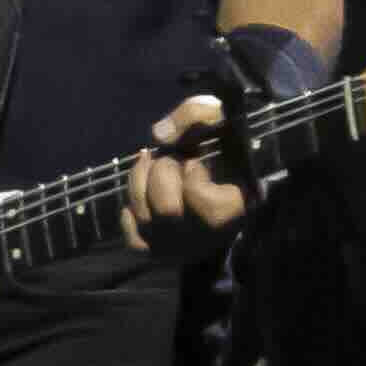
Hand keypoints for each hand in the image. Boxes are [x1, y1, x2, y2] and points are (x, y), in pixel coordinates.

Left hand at [120, 92, 253, 257]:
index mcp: (234, 209)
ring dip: (141, 182)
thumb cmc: (230, 142)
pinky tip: (143, 193)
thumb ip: (195, 114)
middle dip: (162, 170)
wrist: (235, 170)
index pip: (198, 196)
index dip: (192, 170)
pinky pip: (134, 239)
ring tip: (153, 165)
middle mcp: (209, 237)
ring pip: (145, 220)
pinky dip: (130, 213)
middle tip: (174, 159)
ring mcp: (184, 247)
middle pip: (166, 209)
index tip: (199, 160)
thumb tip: (158, 135)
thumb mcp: (222, 115)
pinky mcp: (163, 251)